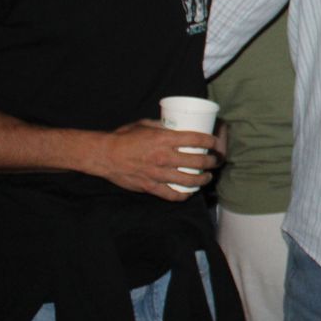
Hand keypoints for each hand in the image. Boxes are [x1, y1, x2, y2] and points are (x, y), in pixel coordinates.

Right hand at [88, 120, 217, 200]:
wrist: (105, 155)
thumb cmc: (124, 137)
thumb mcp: (144, 124)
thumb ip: (162, 126)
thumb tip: (176, 126)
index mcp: (164, 139)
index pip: (196, 140)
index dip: (211, 141)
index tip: (215, 143)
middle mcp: (164, 157)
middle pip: (198, 161)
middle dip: (212, 162)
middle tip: (215, 161)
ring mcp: (158, 173)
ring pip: (189, 180)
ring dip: (202, 179)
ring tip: (207, 177)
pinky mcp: (150, 186)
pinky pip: (172, 194)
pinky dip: (183, 195)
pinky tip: (189, 192)